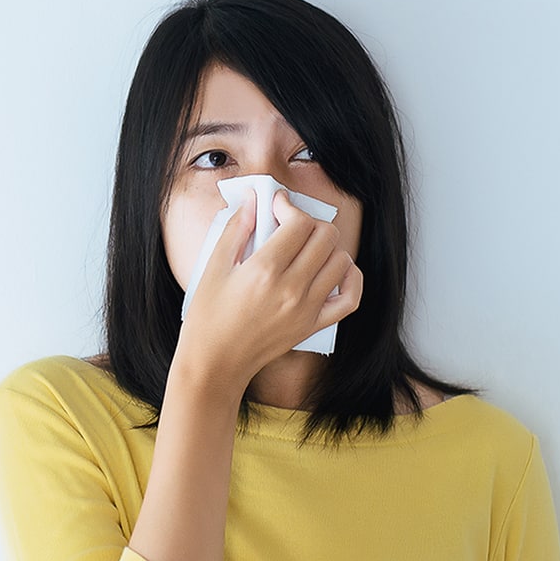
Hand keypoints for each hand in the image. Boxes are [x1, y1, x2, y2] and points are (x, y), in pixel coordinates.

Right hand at [174, 188, 362, 394]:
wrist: (215, 361)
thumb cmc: (209, 316)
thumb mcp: (213, 268)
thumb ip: (236, 229)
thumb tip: (252, 199)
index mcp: (264, 271)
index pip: (298, 223)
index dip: (289, 206)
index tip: (276, 207)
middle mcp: (291, 289)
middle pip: (325, 236)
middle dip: (309, 222)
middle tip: (290, 227)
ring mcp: (307, 309)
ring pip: (340, 260)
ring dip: (327, 247)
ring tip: (305, 249)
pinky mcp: (314, 325)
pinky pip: (351, 297)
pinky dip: (350, 278)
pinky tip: (334, 270)